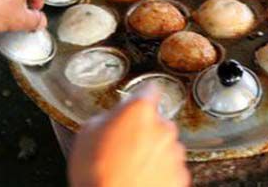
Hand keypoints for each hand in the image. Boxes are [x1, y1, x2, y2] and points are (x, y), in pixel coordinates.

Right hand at [69, 87, 190, 186]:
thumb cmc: (97, 173)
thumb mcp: (87, 133)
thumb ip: (106, 118)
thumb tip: (111, 119)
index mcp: (140, 110)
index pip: (149, 89)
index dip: (141, 94)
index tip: (139, 99)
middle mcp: (163, 128)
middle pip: (157, 121)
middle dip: (144, 129)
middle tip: (124, 144)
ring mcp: (174, 153)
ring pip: (164, 145)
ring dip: (152, 152)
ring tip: (130, 167)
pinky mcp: (180, 176)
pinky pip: (170, 167)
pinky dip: (159, 171)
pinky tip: (140, 178)